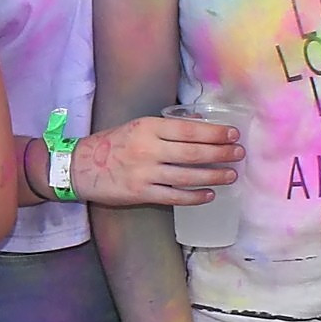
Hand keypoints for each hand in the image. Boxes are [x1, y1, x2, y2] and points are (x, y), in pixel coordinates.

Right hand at [68, 114, 241, 206]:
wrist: (80, 167)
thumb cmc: (112, 144)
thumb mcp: (137, 127)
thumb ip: (166, 128)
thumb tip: (199, 125)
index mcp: (148, 127)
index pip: (189, 129)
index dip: (215, 132)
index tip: (233, 134)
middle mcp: (148, 149)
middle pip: (194, 152)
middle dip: (221, 153)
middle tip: (239, 153)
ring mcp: (145, 173)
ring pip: (188, 175)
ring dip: (214, 175)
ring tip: (231, 175)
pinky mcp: (141, 193)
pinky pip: (174, 196)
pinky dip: (194, 196)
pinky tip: (209, 195)